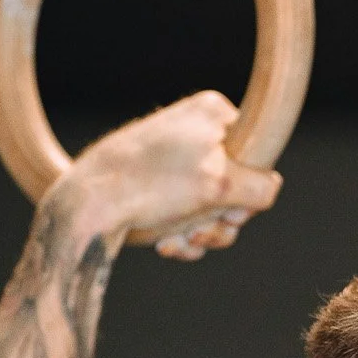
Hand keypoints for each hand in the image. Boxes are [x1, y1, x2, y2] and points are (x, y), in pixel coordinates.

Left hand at [66, 93, 282, 257]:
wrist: (86, 205)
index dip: (248, 191)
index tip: (229, 207)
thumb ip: (260, 188)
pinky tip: (166, 243)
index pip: (259, 155)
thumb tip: (271, 189)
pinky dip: (183, 236)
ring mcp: (176, 162)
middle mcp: (196, 133)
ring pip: (214, 209)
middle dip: (221, 219)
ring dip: (202, 233)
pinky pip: (189, 217)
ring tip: (180, 239)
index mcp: (213, 114)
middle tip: (201, 228)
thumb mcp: (218, 185)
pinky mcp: (159, 188)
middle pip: (238, 188)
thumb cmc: (149, 184)